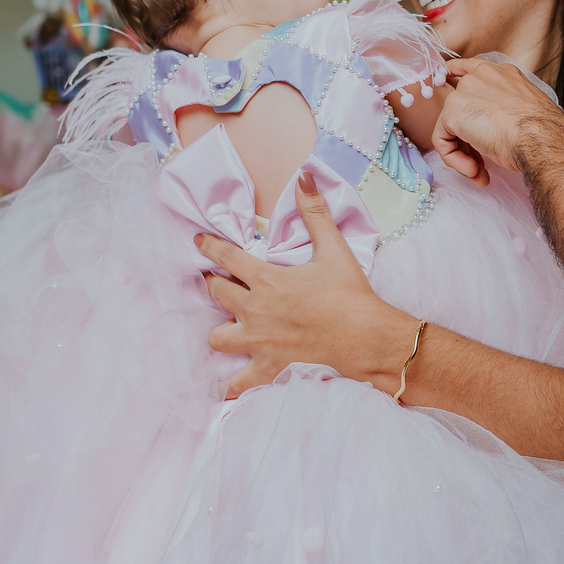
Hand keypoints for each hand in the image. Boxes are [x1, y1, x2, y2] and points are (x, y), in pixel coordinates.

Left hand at [197, 169, 416, 397]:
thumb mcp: (332, 247)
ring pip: (218, 337)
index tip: (198, 241)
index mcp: (267, 280)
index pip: (226, 258)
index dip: (209, 247)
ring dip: (219, 329)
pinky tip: (227, 388)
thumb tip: (305, 175)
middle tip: (215, 279)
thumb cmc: (349, 292)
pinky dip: (232, 385)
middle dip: (212, 283)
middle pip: (216, 294)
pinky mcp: (270, 366)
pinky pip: (240, 382)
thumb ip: (314, 211)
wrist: (365, 335)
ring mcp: (259, 341)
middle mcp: (255, 311)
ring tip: (227, 323)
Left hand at [433, 59, 563, 180]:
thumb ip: (507, 112)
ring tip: (479, 173)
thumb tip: (499, 130)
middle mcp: (480, 77)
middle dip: (468, 139)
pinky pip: (443, 141)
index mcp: (502, 74)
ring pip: (450, 127)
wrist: (541, 138)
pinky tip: (474, 171)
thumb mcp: (525, 113)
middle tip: (481, 163)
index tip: (446, 76)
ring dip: (463, 155)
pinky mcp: (452, 112)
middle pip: (459, 105)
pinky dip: (454, 159)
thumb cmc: (542, 132)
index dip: (455, 72)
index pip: (471, 67)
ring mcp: (464, 92)